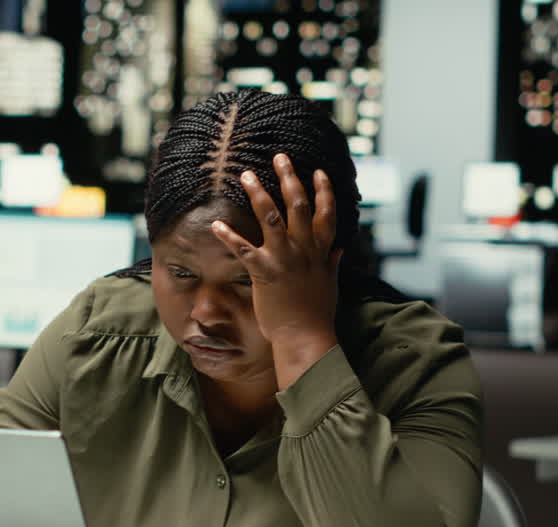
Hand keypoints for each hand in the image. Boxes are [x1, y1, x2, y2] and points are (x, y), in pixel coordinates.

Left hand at [211, 154, 340, 384]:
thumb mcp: (330, 284)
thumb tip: (340, 250)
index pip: (326, 214)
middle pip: (299, 205)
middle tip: (280, 157)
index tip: (318, 172)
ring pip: (271, 217)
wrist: (307, 338)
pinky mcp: (265, 272)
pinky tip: (216, 224)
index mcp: (321, 252)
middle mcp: (305, 250)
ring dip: (258, 194)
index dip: (323, 191)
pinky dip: (229, 236)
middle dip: (289, 178)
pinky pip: (244, 249)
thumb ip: (333, 263)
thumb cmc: (317, 315)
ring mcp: (285, 259)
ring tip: (246, 175)